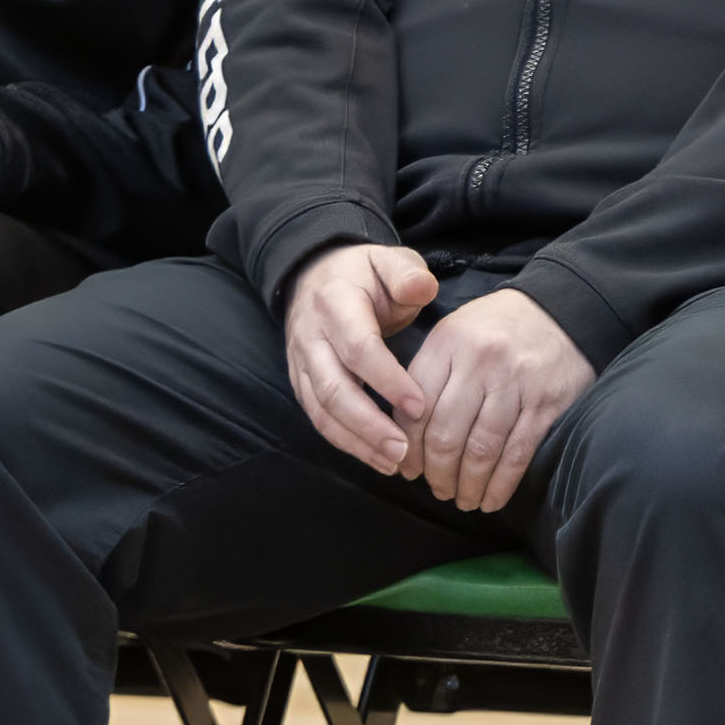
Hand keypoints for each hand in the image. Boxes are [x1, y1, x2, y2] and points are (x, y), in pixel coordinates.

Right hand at [283, 240, 441, 474]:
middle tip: (404, 450)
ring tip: (394, 463)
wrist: (315, 276)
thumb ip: (407, 273)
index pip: (358, 347)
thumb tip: (423, 288)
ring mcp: (301, 363)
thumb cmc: (364, 274)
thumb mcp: (388, 261)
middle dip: (369, 424)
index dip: (387, 379)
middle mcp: (311, 337)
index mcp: (336, 303)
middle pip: (333, 388)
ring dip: (357, 441)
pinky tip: (377, 458)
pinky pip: (319, 418)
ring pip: (322, 411)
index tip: (419, 405)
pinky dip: (346, 442)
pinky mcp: (301, 383)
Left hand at [400, 289, 594, 514]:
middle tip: (437, 490)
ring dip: (468, 485)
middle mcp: (480, 362)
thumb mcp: (454, 335)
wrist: (561, 308)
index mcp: (449, 343)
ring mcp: (516, 383)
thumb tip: (404, 437)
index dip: (408, 448)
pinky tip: (491, 499)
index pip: (416, 407)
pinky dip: (501, 485)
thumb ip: (428, 377)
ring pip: (480, 450)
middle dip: (437, 473)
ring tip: (463, 500)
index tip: (408, 470)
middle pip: (446, 434)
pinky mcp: (546, 404)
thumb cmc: (496, 330)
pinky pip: (517, 454)